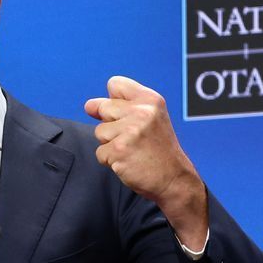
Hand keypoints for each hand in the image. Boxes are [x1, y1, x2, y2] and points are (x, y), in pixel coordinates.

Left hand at [84, 76, 207, 249]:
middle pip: (102, 108)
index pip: (115, 83)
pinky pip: (100, 152)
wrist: (174, 179)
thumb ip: (119, 107)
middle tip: (134, 138)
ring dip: (111, 144)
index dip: (114, 99)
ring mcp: (130, 131)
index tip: (128, 115)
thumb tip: (88, 105)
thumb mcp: (149, 118)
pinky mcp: (119, 150)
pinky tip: (129, 161)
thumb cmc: (157, 149)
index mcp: (150, 99)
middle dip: (112, 125)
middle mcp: (141, 112)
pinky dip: (110, 160)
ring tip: (132, 150)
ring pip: (99, 132)